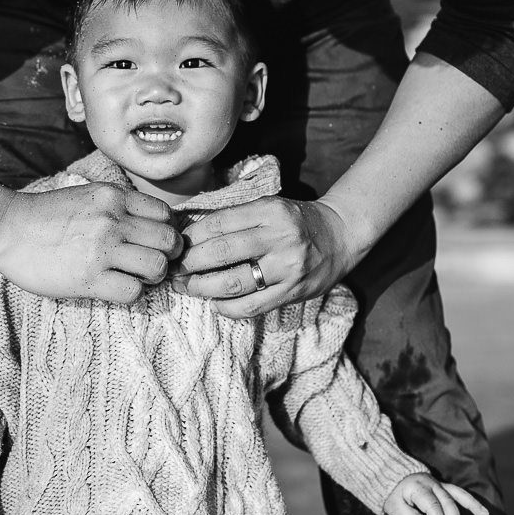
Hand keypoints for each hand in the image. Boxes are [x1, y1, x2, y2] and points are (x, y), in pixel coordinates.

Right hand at [0, 182, 179, 303]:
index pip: (166, 215)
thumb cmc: (45, 215)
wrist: (6, 228)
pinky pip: (133, 292)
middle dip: (166, 256)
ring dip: (151, 277)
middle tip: (150, 264)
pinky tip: (116, 288)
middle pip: (169, 242)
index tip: (153, 242)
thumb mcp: (87, 195)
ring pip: (157, 267)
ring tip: (135, 277)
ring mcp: (102, 249)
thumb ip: (117, 206)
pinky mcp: (89, 278)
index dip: (165, 232)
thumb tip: (146, 224)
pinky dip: (131, 293)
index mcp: (114, 197)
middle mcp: (114, 220)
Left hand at [172, 195, 356, 318]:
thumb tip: (188, 233)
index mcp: (270, 210)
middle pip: (221, 253)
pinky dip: (226, 307)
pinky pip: (251, 306)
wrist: (341, 235)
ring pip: (232, 283)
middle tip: (172, 270)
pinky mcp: (293, 292)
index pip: (218, 224)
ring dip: (201, 288)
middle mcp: (280, 238)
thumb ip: (235, 219)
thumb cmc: (296, 220)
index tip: (175, 246)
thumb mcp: (269, 207)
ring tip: (186, 287)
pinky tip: (214, 302)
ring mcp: (288, 268)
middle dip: (189, 264)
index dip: (190, 237)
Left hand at [383, 472, 489, 514]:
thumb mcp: (393, 507)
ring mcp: (438, 484)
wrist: (390, 475)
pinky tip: (482, 510)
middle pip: (447, 501)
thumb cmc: (392, 494)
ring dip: (471, 505)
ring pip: (457, 493)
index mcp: (418, 488)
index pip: (432, 506)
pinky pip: (458, 492)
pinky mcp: (442, 486)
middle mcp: (431, 483)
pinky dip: (470, 500)